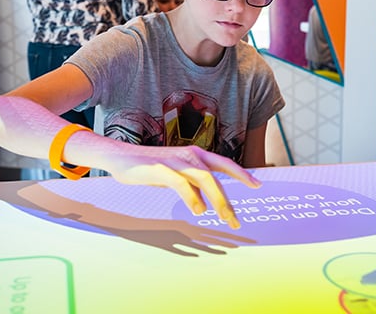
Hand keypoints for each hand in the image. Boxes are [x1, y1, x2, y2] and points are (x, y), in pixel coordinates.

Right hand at [88, 143, 260, 228]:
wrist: (119, 157)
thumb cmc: (148, 166)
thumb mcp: (174, 173)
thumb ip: (191, 183)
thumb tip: (205, 201)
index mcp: (194, 154)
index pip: (224, 163)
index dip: (242, 173)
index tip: (257, 184)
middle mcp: (189, 155)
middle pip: (216, 177)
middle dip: (228, 200)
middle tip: (234, 221)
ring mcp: (174, 160)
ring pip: (205, 179)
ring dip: (217, 200)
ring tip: (222, 218)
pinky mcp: (159, 168)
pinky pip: (181, 184)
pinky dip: (192, 197)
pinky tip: (198, 210)